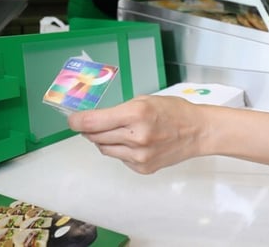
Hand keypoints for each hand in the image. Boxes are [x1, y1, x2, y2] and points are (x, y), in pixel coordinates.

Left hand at [68, 95, 201, 173]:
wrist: (197, 132)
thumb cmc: (173, 111)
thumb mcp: (145, 100)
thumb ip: (119, 111)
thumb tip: (93, 121)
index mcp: (136, 114)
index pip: (94, 122)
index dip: (77, 121)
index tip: (71, 120)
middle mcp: (136, 137)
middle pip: (96, 137)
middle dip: (89, 130)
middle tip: (90, 124)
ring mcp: (139, 156)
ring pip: (105, 149)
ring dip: (104, 140)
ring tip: (117, 131)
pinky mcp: (142, 168)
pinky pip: (120, 158)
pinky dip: (120, 149)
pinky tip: (133, 142)